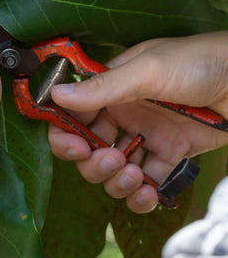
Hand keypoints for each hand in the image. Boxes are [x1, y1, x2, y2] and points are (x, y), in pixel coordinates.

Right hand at [48, 32, 227, 212]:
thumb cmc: (200, 61)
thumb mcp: (148, 69)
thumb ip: (104, 87)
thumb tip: (56, 94)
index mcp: (113, 89)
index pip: (74, 116)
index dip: (66, 135)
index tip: (74, 147)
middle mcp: (125, 114)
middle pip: (89, 151)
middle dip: (93, 163)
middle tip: (111, 159)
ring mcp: (147, 136)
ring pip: (113, 172)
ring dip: (115, 182)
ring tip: (133, 176)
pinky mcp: (171, 156)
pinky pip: (146, 183)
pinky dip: (141, 196)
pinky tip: (148, 194)